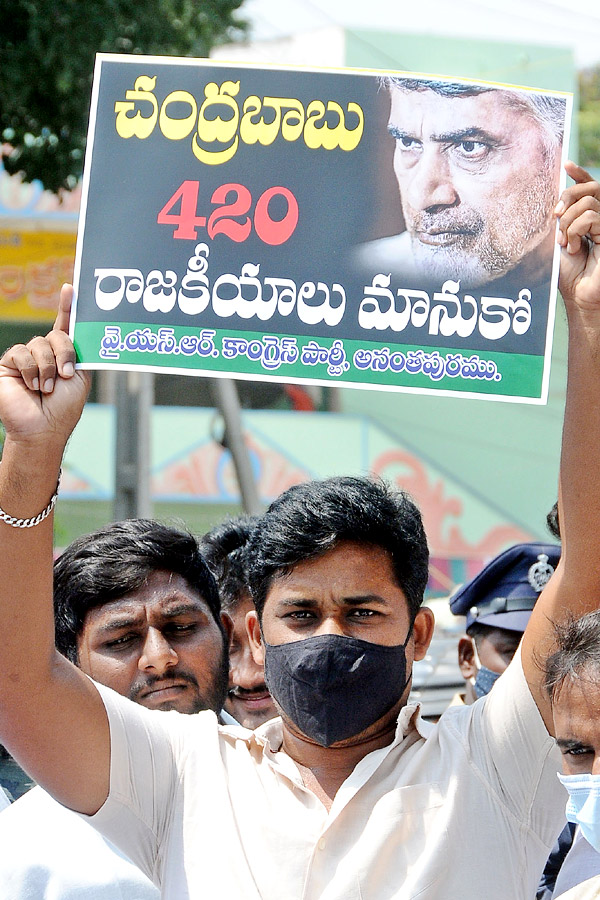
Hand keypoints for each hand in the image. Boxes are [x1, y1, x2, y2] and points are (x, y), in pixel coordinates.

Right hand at [0, 284, 89, 446]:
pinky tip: (32, 385)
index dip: (67, 306)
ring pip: (39, 343)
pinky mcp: (8, 364)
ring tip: (46, 388)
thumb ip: (78, 353)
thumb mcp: (78, 377)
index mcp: (63, 355)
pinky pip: (21, 353)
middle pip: (56, 334)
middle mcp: (44, 353)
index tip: (71, 288)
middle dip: (64, 353)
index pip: (65, 326)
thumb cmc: (63, 407)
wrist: (43, 428)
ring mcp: (25, 358)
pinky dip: (30, 370)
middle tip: (65, 374)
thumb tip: (80, 329)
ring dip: (47, 367)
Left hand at [556, 161, 599, 311]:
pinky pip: (591, 216)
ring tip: (567, 242)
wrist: (578, 294)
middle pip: (590, 188)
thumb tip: (558, 201)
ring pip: (588, 201)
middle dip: (568, 198)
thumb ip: (562, 220)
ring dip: (569, 222)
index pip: (591, 188)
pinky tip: (576, 248)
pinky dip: (576, 231)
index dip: (580, 174)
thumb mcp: (560, 240)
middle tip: (557, 217)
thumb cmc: (569, 272)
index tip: (566, 164)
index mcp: (591, 218)